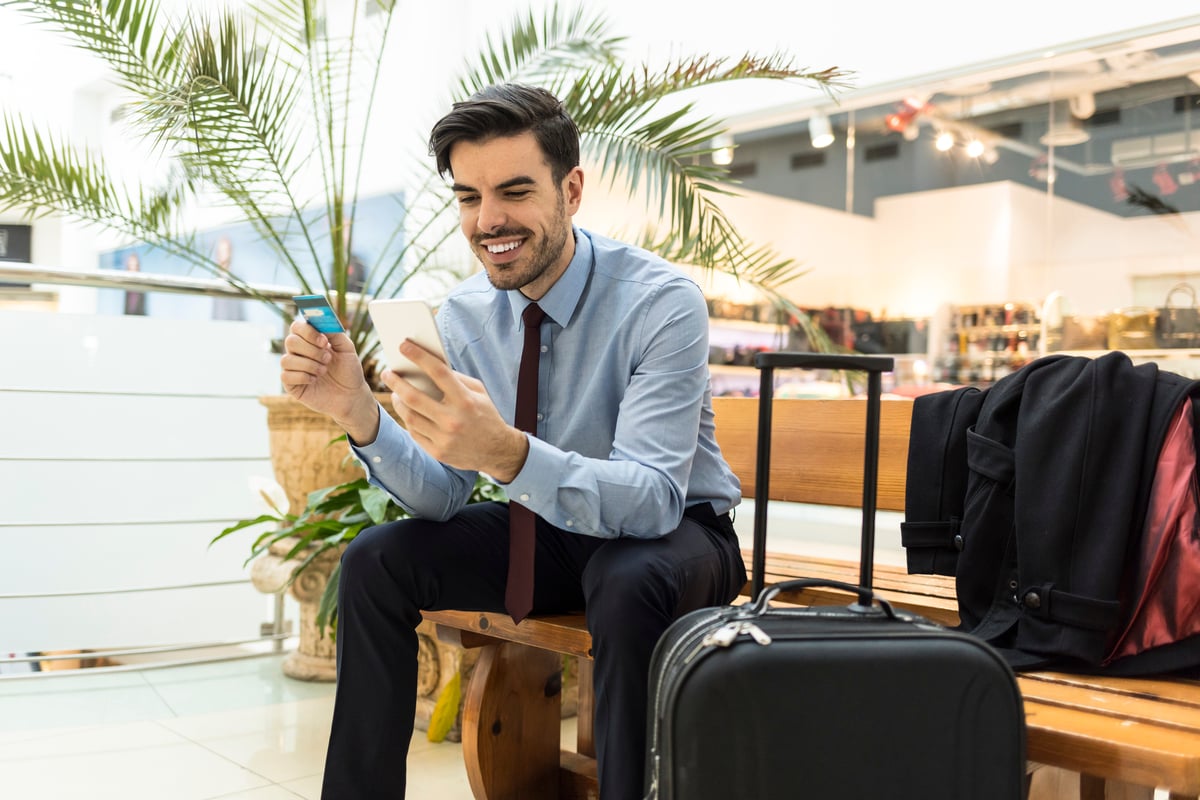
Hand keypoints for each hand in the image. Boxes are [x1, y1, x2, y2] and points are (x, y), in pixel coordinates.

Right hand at [280, 318, 378, 442]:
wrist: (351, 395)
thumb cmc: (348, 370)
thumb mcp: (347, 349)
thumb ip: (335, 333)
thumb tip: (322, 321)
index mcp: (310, 340)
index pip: (297, 327)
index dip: (308, 331)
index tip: (324, 341)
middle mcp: (299, 351)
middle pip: (290, 341)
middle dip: (311, 350)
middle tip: (328, 359)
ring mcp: (293, 367)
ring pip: (287, 359)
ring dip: (309, 365)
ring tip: (324, 371)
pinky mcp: (291, 384)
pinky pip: (286, 375)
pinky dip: (303, 377)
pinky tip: (314, 380)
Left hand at [384, 339, 528, 481]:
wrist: (497, 451)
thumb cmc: (485, 415)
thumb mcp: (479, 392)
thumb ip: (456, 378)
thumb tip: (428, 365)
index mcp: (465, 400)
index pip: (438, 372)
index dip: (419, 356)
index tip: (403, 345)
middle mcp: (453, 420)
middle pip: (414, 397)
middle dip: (396, 382)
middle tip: (387, 372)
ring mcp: (444, 438)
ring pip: (410, 416)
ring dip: (398, 401)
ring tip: (395, 392)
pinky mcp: (438, 452)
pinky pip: (414, 432)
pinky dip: (408, 419)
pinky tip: (406, 410)